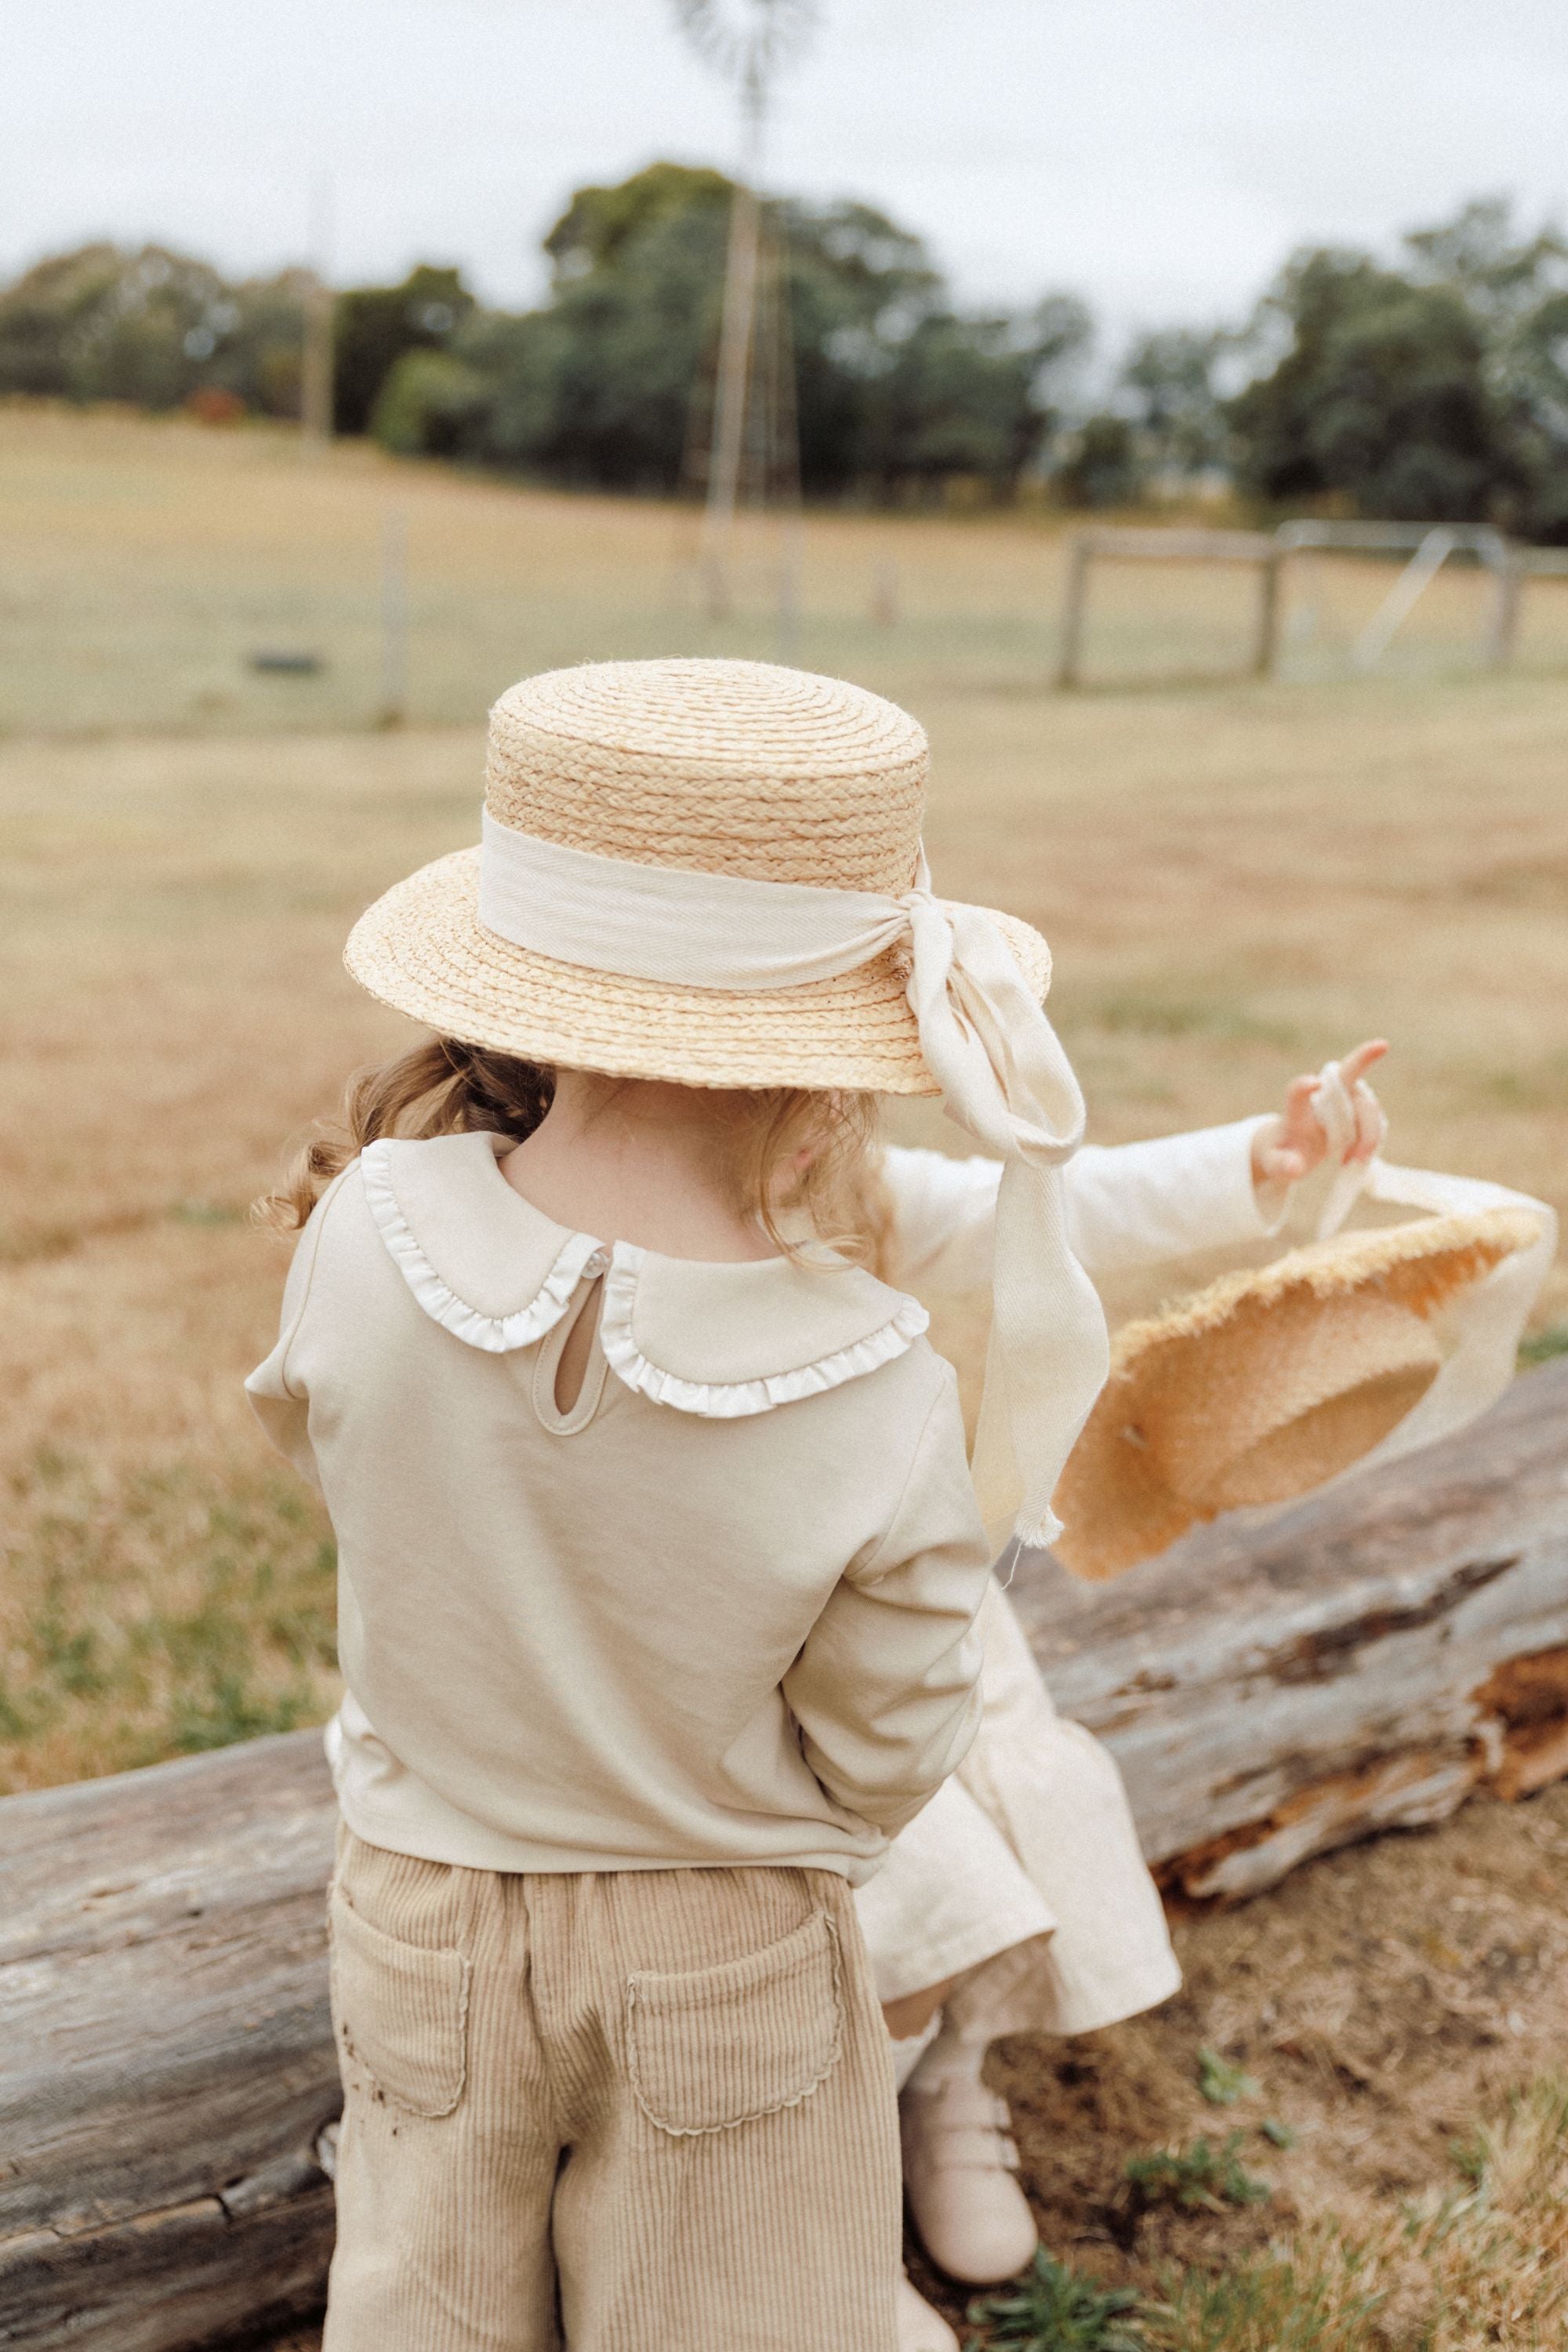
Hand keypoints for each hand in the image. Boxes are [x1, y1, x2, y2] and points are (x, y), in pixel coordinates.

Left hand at [1252, 1040, 1387, 1190]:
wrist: (1291, 1150)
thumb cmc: (1281, 1154)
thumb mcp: (1275, 1163)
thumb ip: (1281, 1165)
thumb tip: (1295, 1168)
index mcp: (1296, 1110)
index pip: (1296, 1092)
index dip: (1304, 1086)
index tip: (1314, 1083)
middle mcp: (1322, 1096)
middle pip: (1346, 1073)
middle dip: (1365, 1056)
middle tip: (1382, 1047)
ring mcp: (1343, 1098)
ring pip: (1367, 1106)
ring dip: (1369, 1135)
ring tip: (1356, 1161)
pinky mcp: (1358, 1108)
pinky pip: (1375, 1119)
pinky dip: (1373, 1140)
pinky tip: (1358, 1157)